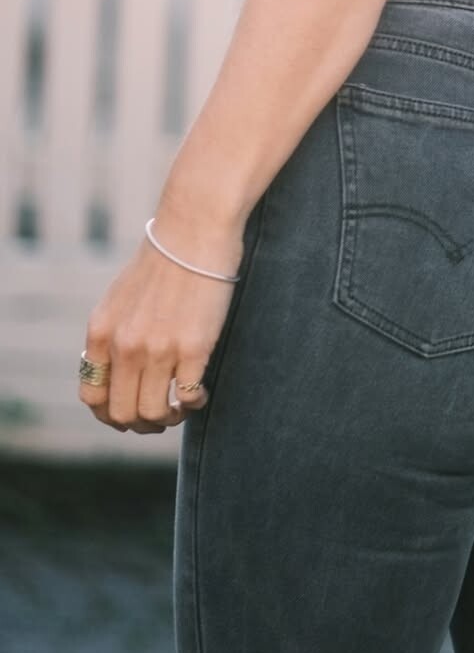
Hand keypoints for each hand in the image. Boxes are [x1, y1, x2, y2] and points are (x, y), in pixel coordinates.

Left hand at [79, 216, 244, 433]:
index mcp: (101, 332)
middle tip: (162, 415)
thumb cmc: (164, 259)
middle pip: (122, 414)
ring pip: (154, 413)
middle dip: (142, 423)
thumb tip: (117, 372)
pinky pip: (189, 397)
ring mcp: (157, 349)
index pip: (93, 397)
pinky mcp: (193, 348)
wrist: (194, 229)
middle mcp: (124, 346)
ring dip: (170, 418)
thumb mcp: (120, 298)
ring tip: (183, 405)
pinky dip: (194, 403)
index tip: (130, 412)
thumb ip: (113, 334)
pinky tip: (200, 390)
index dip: (111, 415)